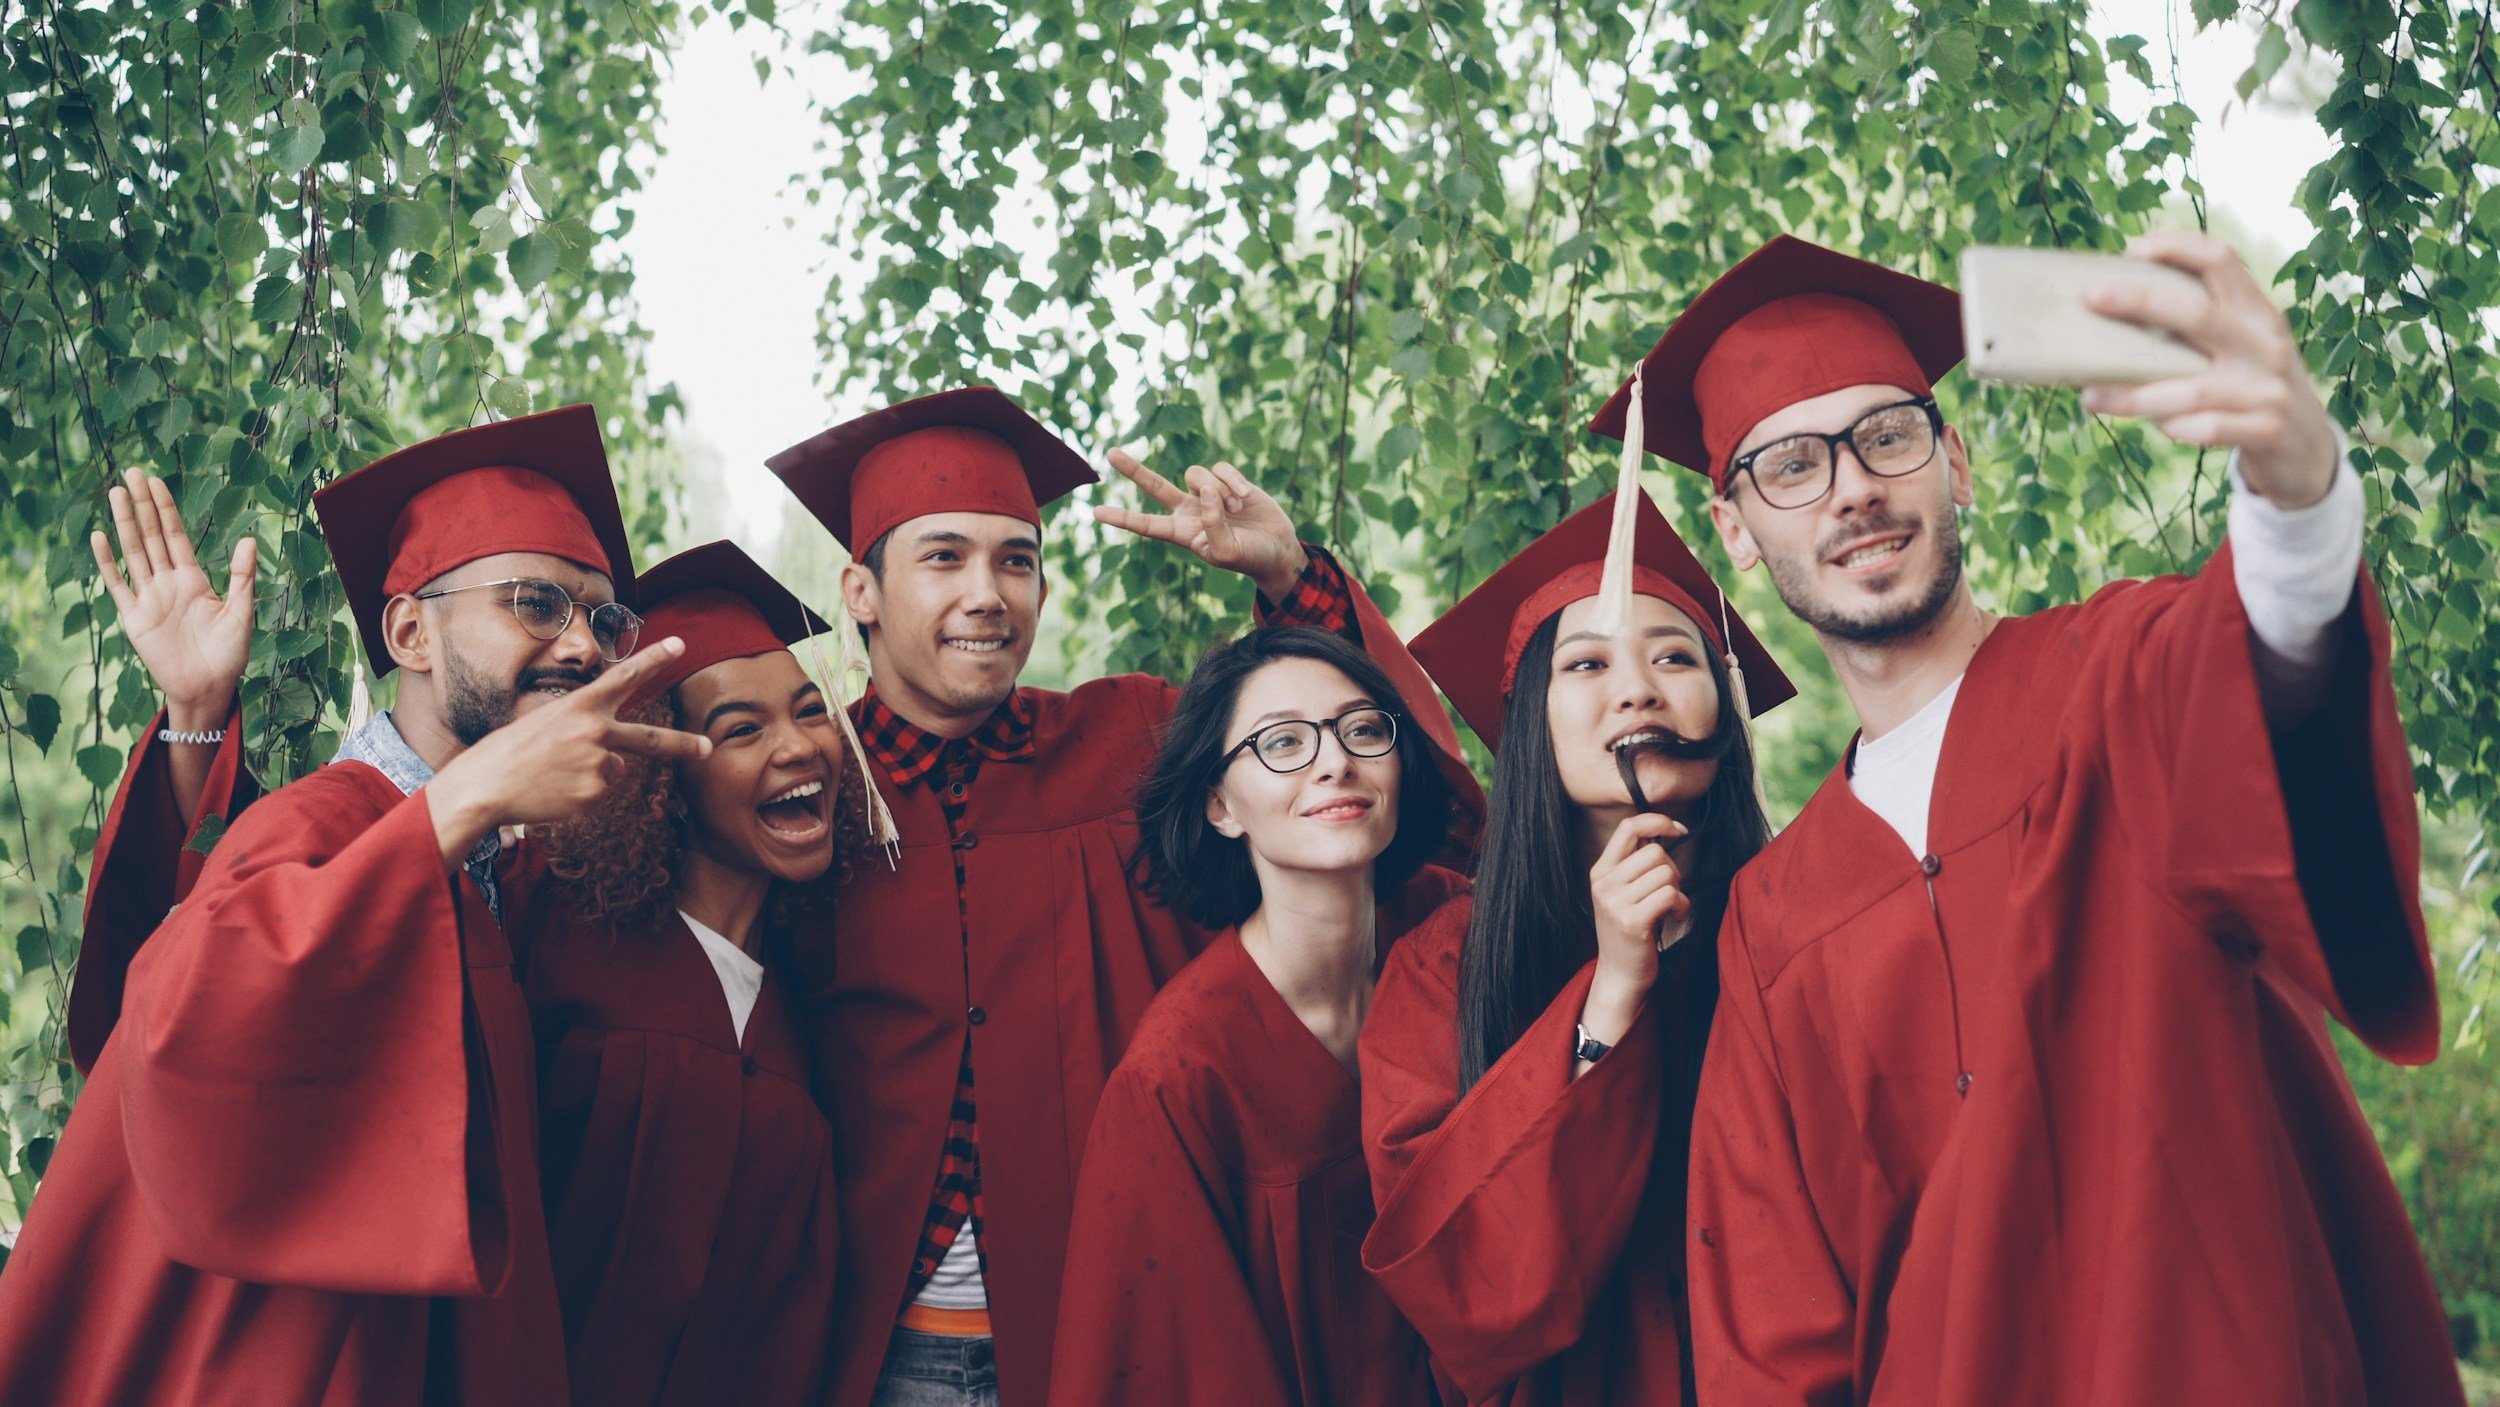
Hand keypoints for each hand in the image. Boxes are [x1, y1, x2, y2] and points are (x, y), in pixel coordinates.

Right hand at [91, 469, 256, 730]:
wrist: (209, 687)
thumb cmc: (230, 654)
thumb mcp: (242, 612)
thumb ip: (242, 576)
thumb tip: (249, 539)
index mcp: (194, 579)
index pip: (175, 535)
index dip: (165, 508)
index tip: (155, 481)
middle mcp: (168, 582)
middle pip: (151, 535)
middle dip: (142, 505)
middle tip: (131, 472)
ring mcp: (149, 597)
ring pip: (134, 552)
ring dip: (124, 523)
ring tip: (116, 493)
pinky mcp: (134, 617)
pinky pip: (118, 584)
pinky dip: (108, 562)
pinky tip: (101, 537)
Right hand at [423, 637, 712, 865]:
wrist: (483, 787)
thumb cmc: (508, 753)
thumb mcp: (545, 723)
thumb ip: (586, 730)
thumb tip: (619, 762)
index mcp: (580, 705)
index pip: (625, 676)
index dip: (654, 659)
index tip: (680, 644)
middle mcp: (595, 731)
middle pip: (650, 739)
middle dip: (683, 745)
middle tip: (707, 748)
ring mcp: (598, 764)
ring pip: (612, 771)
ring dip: (589, 774)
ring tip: (552, 774)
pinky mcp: (594, 795)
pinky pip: (598, 793)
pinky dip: (580, 795)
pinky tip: (553, 790)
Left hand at [1093, 449, 1309, 600]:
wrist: (1277, 548)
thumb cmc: (1249, 558)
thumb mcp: (1227, 551)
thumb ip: (1211, 523)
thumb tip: (1205, 490)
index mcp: (1182, 533)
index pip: (1146, 525)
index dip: (1122, 518)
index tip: (1096, 513)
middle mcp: (1189, 510)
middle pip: (1155, 486)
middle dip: (1133, 469)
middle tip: (1110, 452)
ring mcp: (1208, 493)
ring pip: (1196, 474)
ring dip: (1218, 489)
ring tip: (1236, 507)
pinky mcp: (1228, 480)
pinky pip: (1221, 468)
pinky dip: (1233, 480)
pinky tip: (1246, 496)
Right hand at [1591, 811, 1692, 970]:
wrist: (1620, 974)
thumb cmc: (1629, 930)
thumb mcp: (1622, 893)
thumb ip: (1634, 864)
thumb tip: (1660, 832)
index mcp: (1600, 872)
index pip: (1628, 828)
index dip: (1657, 821)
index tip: (1678, 830)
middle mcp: (1604, 885)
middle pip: (1655, 852)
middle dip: (1673, 869)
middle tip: (1669, 891)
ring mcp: (1615, 903)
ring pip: (1666, 873)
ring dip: (1678, 890)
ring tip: (1670, 907)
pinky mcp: (1633, 921)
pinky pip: (1670, 894)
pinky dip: (1681, 905)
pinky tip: (1674, 917)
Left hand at [2079, 230, 2340, 507]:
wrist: (2308, 449)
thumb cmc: (2252, 389)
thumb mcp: (2241, 346)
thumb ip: (2199, 327)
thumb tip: (2115, 308)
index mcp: (2257, 313)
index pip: (2221, 260)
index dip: (2176, 246)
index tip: (2132, 249)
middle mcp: (2264, 343)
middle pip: (2195, 312)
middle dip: (2138, 301)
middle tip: (2090, 295)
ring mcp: (2268, 388)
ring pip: (2191, 387)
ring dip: (2134, 394)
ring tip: (2090, 398)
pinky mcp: (2266, 430)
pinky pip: (2205, 429)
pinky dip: (2173, 428)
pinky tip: (2156, 428)